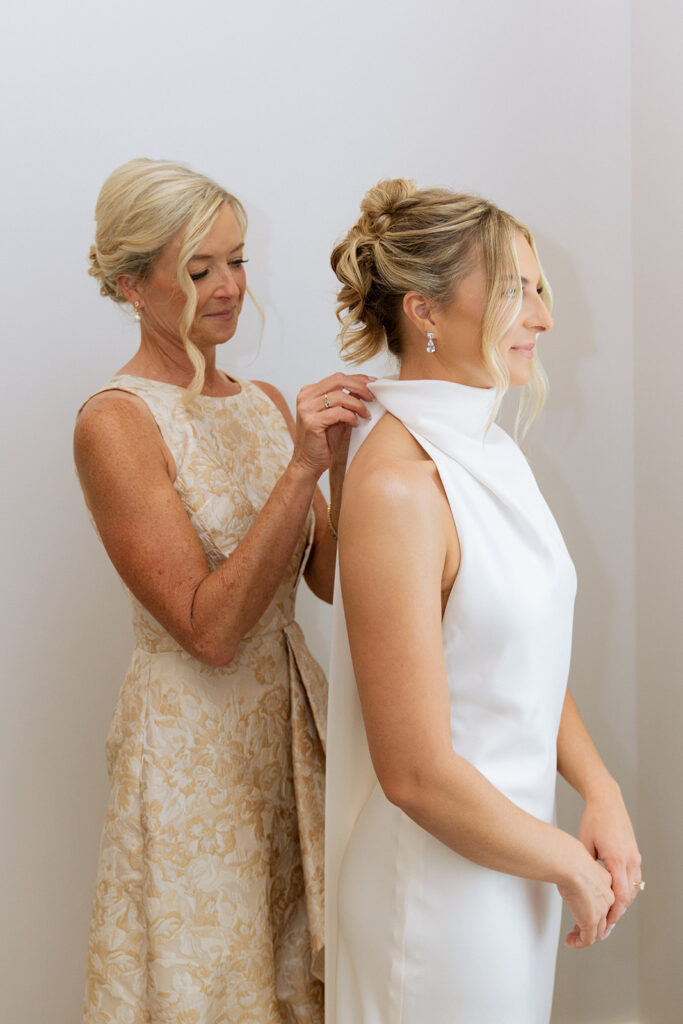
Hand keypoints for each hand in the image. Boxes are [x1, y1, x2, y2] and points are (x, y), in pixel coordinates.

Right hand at [291, 373, 374, 479]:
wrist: (308, 462)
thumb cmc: (323, 440)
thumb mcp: (336, 415)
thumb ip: (346, 401)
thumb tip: (366, 389)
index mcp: (309, 392)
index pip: (337, 378)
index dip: (358, 379)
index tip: (374, 384)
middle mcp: (305, 397)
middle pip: (338, 381)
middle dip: (360, 387)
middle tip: (373, 397)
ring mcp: (306, 409)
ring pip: (340, 396)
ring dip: (358, 405)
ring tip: (366, 414)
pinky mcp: (311, 422)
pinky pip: (338, 413)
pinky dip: (351, 417)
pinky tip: (356, 423)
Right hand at [557, 845, 615, 948]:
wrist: (571, 864)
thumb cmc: (570, 858)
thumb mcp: (578, 862)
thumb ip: (578, 868)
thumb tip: (567, 864)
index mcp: (606, 881)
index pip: (606, 900)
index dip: (598, 909)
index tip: (587, 910)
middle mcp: (607, 898)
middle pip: (604, 917)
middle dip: (593, 925)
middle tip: (580, 927)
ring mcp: (600, 910)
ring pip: (597, 930)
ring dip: (585, 935)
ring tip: (574, 936)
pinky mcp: (590, 921)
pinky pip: (587, 939)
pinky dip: (578, 942)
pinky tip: (570, 941)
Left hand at [578, 781, 641, 928]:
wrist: (608, 801)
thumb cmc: (594, 819)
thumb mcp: (584, 843)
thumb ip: (585, 866)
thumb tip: (578, 886)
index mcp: (618, 859)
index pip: (619, 896)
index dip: (612, 914)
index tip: (603, 926)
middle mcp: (631, 860)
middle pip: (628, 897)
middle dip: (616, 915)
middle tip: (604, 930)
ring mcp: (635, 858)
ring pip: (632, 891)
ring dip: (621, 906)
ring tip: (608, 919)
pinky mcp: (634, 855)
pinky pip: (632, 881)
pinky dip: (625, 893)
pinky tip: (614, 900)